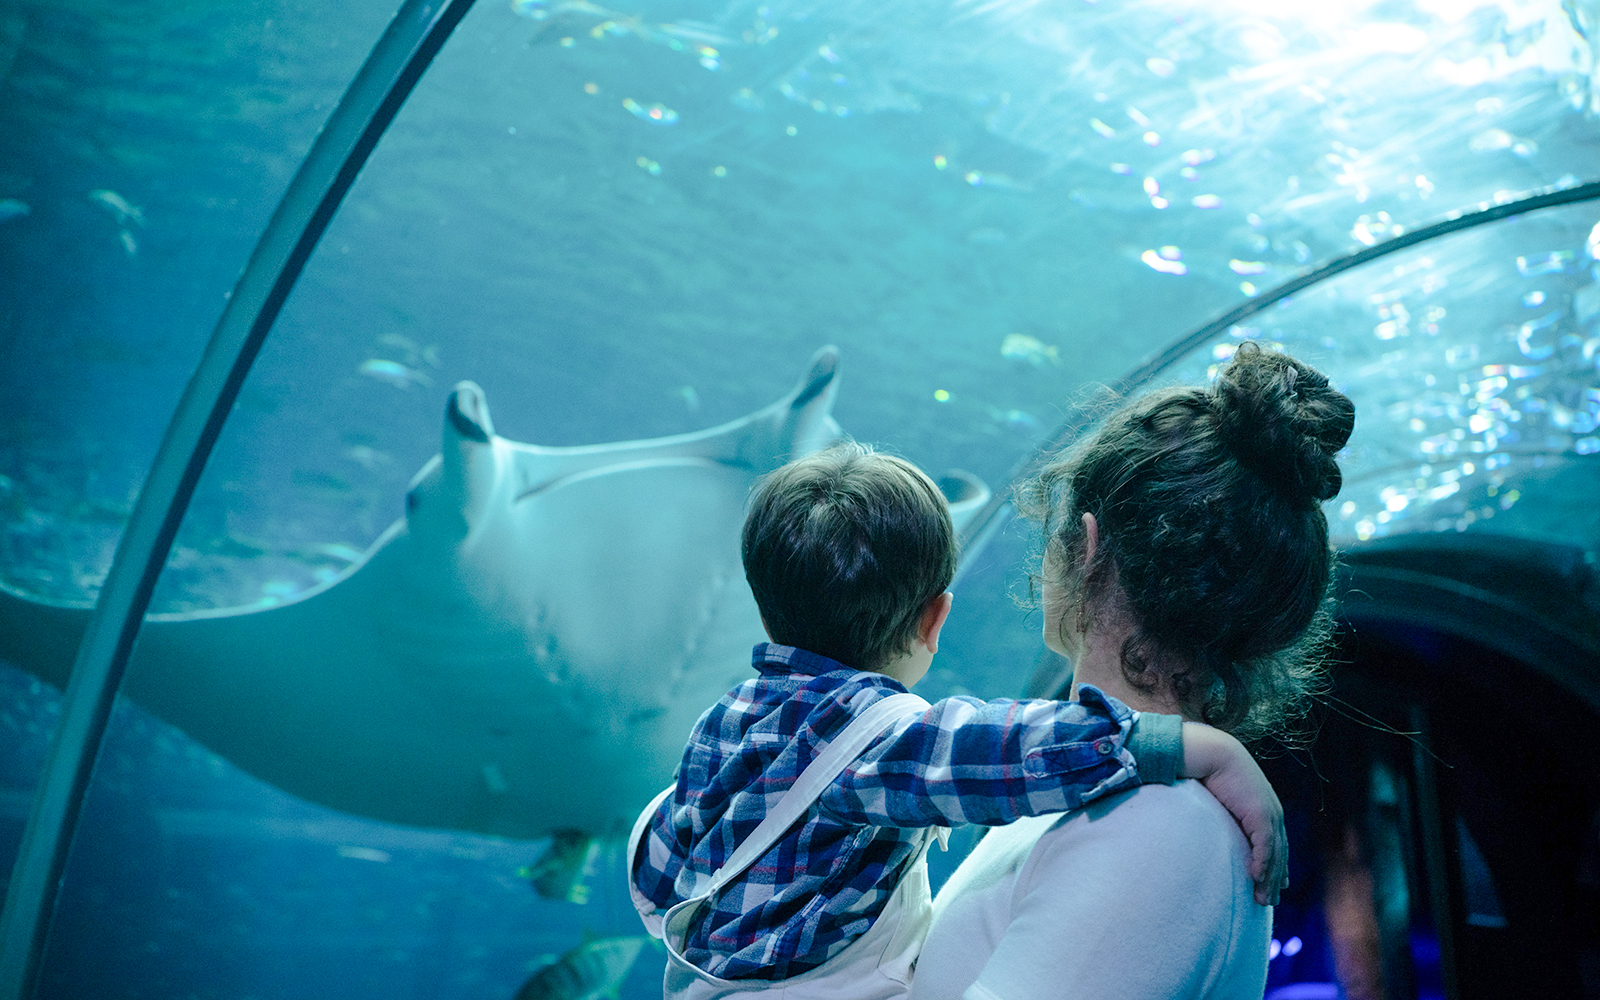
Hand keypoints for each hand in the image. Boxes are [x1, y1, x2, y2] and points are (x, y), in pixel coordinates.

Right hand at [1178, 722, 1286, 905]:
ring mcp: (1270, 814)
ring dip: (1269, 878)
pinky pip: (1265, 847)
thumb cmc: (1211, 770)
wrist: (1214, 753)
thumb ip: (1222, 813)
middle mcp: (1272, 812)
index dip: (1276, 863)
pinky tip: (1256, 879)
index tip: (1274, 882)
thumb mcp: (1221, 797)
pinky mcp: (1262, 816)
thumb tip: (1209, 821)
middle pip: (1279, 852)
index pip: (1275, 842)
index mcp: (1264, 807)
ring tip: (1263, 899)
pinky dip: (1262, 865)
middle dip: (1275, 878)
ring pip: (1275, 854)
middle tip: (1268, 900)